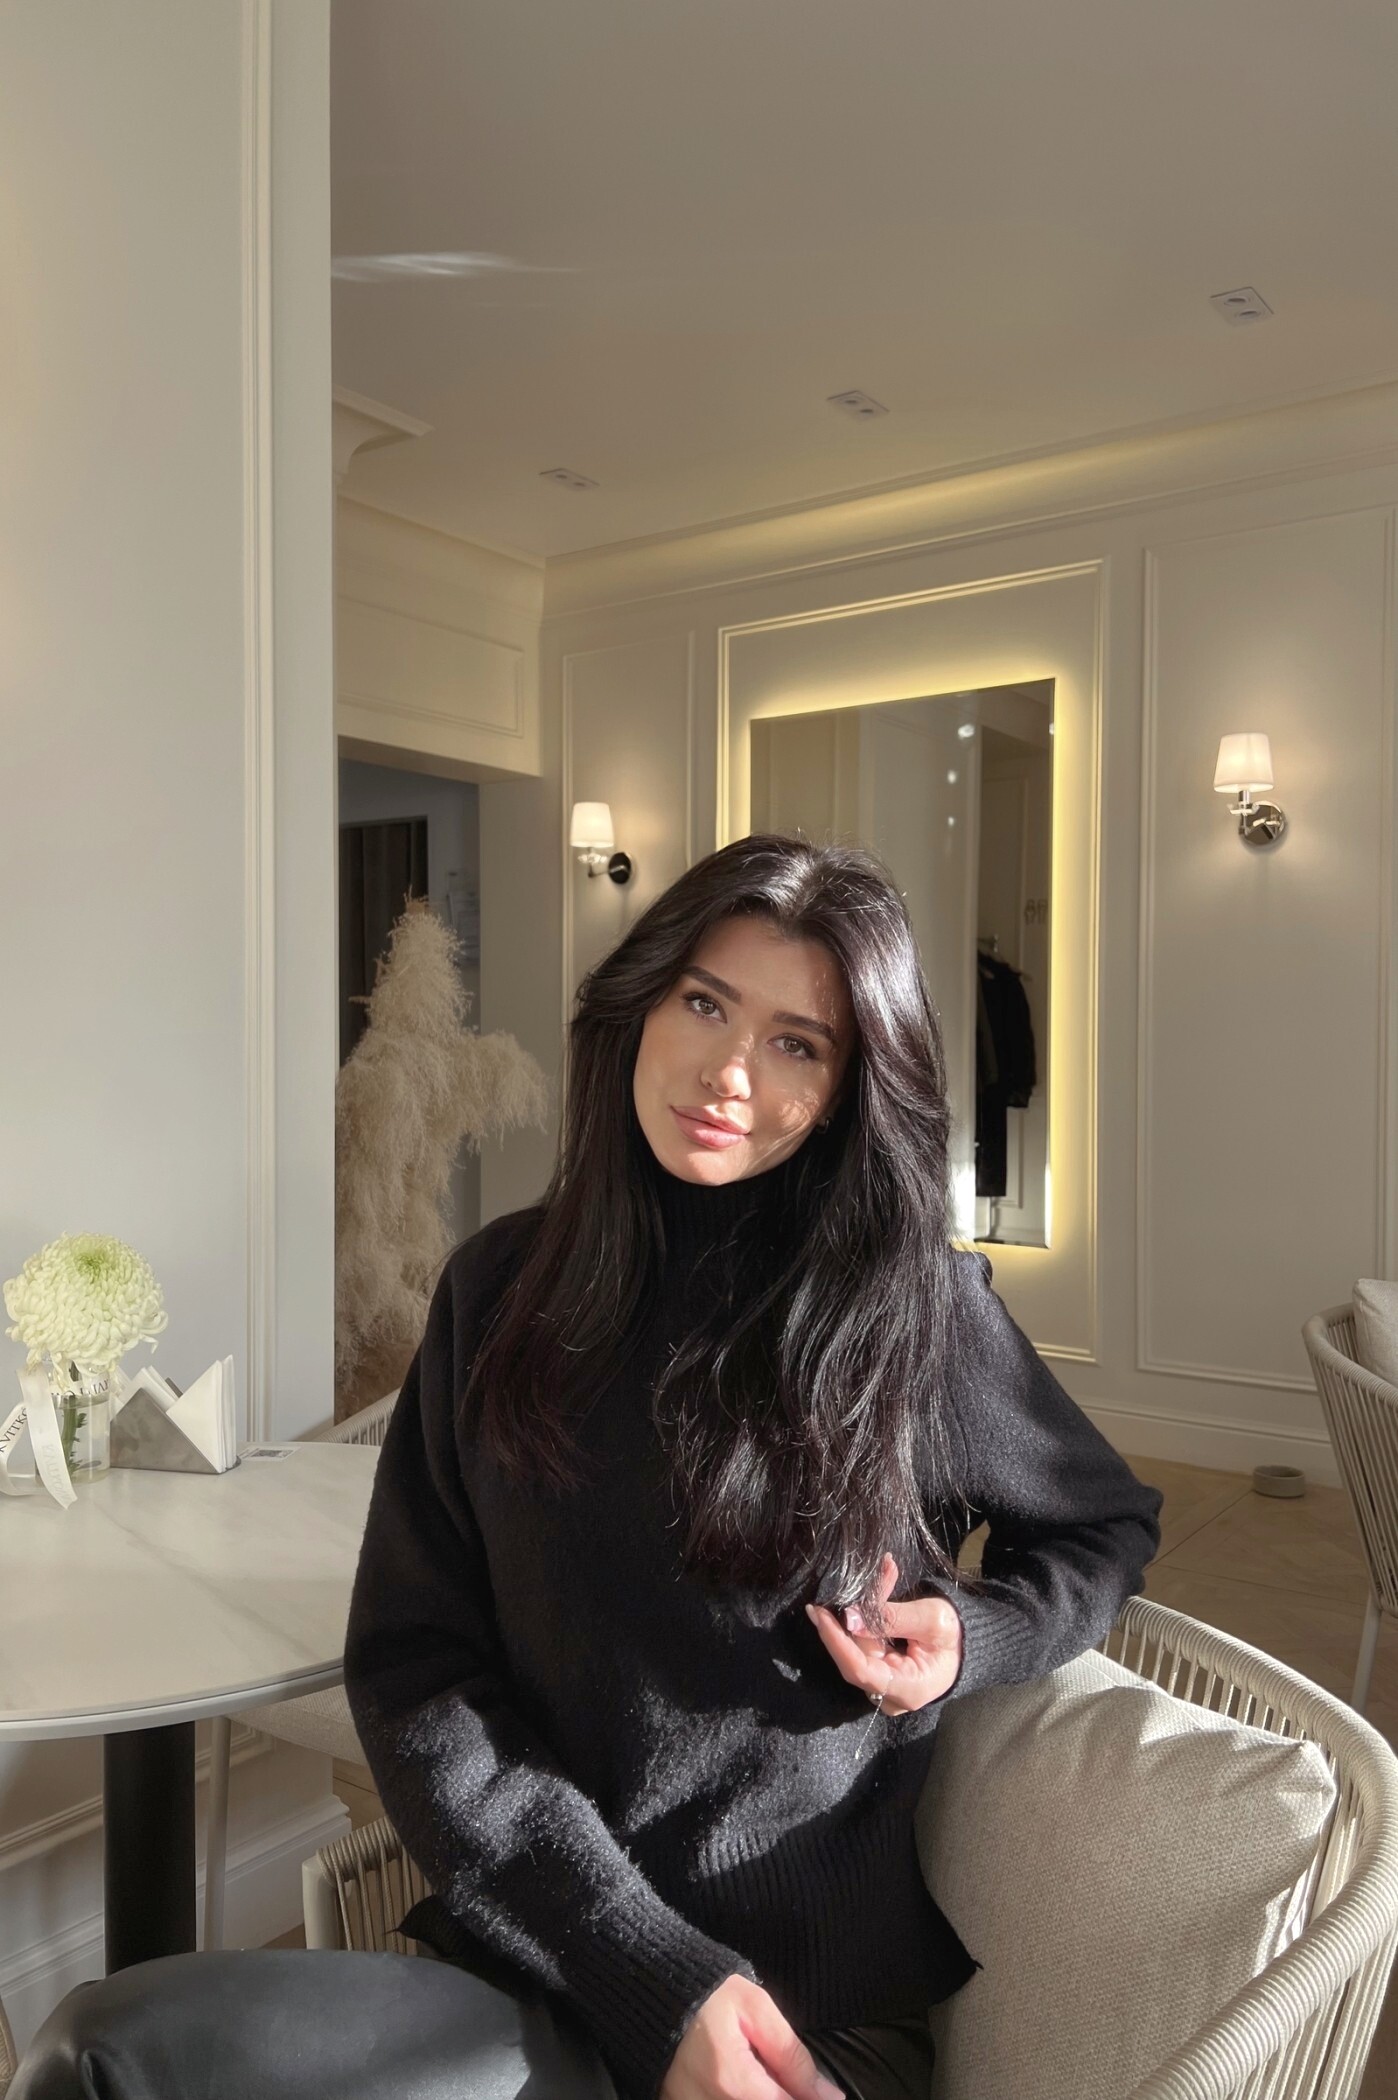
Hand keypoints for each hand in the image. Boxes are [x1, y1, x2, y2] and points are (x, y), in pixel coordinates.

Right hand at [660, 1974, 844, 2099]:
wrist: (651, 1986)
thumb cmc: (707, 1993)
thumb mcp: (756, 2009)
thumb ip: (792, 2056)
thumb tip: (829, 2097)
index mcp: (731, 2081)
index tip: (825, 2097)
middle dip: (781, 2095)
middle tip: (789, 2082)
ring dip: (761, 2095)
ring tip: (765, 2079)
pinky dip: (735, 2098)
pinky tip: (745, 2086)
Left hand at [804, 1554, 963, 1711]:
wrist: (966, 1643)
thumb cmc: (956, 1634)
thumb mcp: (931, 1619)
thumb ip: (891, 1618)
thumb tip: (850, 1617)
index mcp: (908, 1690)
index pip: (860, 1670)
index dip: (836, 1641)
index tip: (819, 1613)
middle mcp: (889, 1695)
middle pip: (855, 1654)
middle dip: (853, 1615)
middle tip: (851, 1581)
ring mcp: (882, 1686)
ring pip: (858, 1645)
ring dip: (865, 1609)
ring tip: (884, 1576)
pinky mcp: (878, 1672)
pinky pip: (863, 1643)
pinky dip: (868, 1616)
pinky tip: (879, 1589)